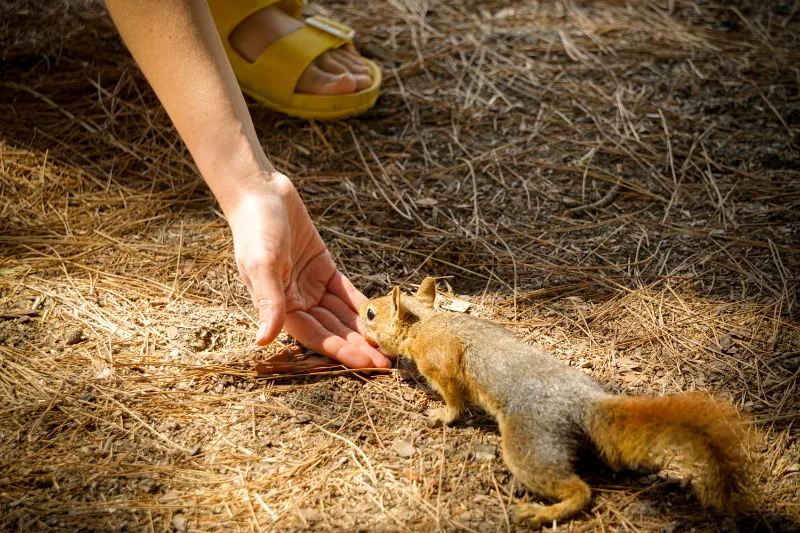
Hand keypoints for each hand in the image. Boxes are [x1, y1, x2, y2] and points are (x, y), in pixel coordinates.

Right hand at [226, 172, 389, 368]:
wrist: (261, 192)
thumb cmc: (255, 228)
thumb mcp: (262, 265)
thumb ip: (268, 302)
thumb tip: (262, 340)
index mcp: (279, 307)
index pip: (316, 336)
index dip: (342, 351)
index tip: (368, 364)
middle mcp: (296, 301)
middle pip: (334, 330)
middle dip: (360, 346)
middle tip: (389, 363)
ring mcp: (311, 285)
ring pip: (343, 314)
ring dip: (365, 329)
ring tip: (390, 344)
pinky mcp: (323, 268)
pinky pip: (346, 291)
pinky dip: (363, 304)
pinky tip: (384, 316)